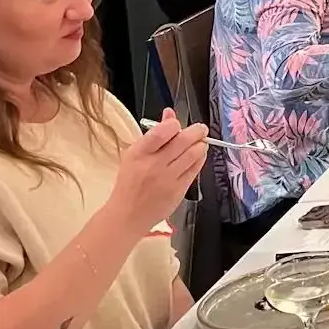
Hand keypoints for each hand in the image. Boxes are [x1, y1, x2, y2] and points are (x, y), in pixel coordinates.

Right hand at [108, 109, 209, 234]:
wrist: (128, 215)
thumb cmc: (130, 181)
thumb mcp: (134, 153)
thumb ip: (154, 133)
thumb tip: (169, 113)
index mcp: (139, 153)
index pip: (161, 132)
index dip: (174, 124)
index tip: (177, 124)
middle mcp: (154, 165)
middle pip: (183, 141)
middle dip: (197, 131)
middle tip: (200, 128)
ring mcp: (168, 179)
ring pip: (193, 154)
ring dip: (201, 144)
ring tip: (200, 141)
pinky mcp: (178, 191)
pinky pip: (195, 169)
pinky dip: (200, 159)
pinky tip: (198, 155)